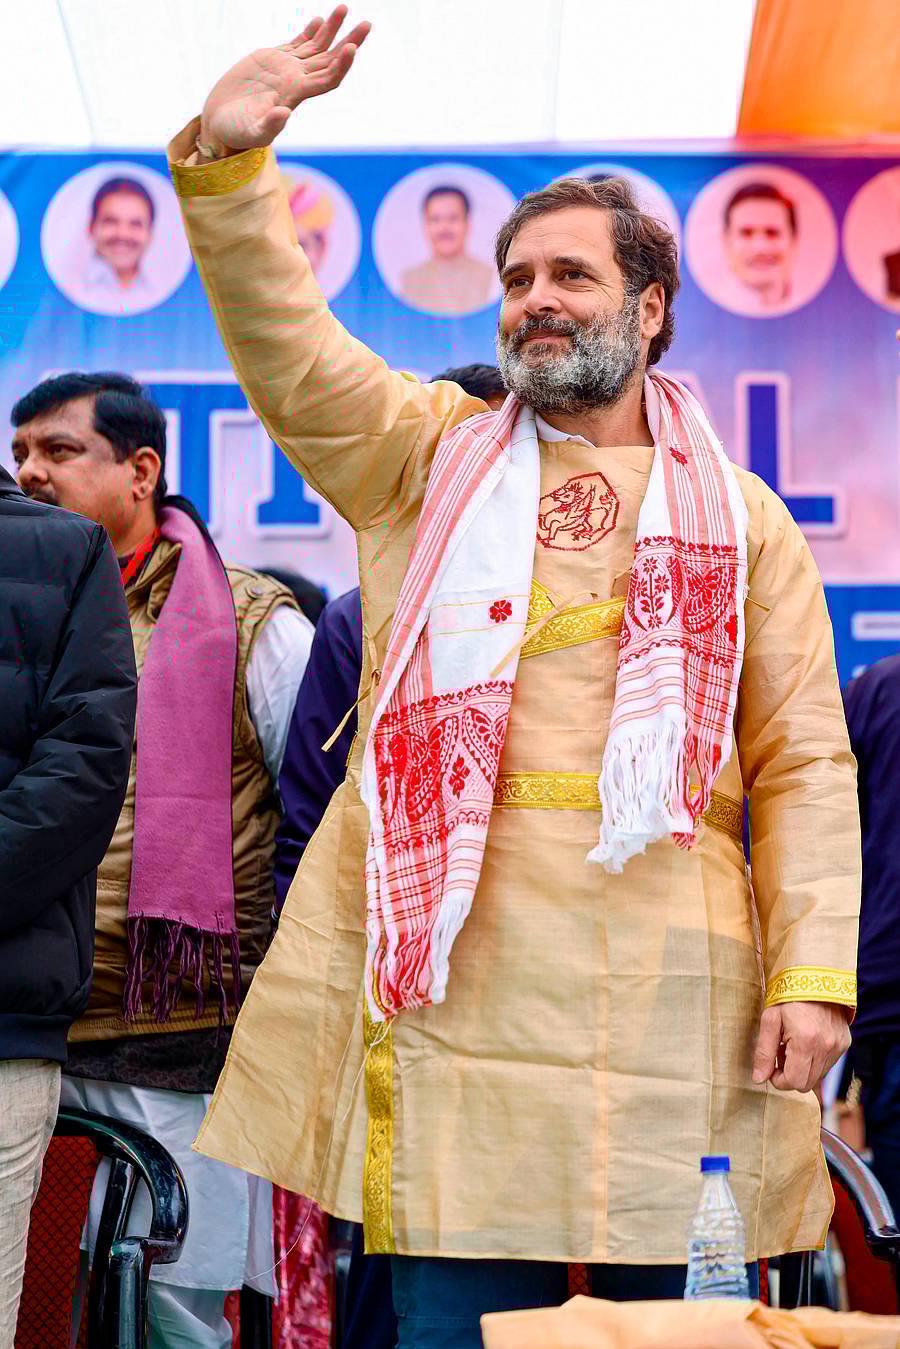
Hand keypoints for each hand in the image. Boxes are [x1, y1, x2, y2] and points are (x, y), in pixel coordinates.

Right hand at [201, 6, 370, 151]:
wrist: (221, 121)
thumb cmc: (236, 132)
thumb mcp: (252, 133)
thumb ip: (269, 126)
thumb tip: (283, 114)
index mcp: (295, 95)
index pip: (327, 79)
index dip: (341, 65)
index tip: (352, 49)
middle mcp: (296, 81)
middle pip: (331, 60)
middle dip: (349, 42)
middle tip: (367, 25)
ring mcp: (287, 69)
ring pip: (317, 47)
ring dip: (332, 29)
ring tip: (344, 8)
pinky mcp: (274, 59)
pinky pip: (298, 44)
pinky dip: (310, 32)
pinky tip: (319, 20)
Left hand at [752, 1001, 850, 1092]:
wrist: (814, 976)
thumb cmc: (788, 997)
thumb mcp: (770, 1020)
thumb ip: (764, 1052)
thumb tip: (758, 1079)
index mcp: (806, 1041)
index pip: (794, 1081)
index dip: (778, 1080)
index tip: (771, 1067)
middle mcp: (827, 1047)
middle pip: (806, 1084)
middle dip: (790, 1075)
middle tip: (781, 1054)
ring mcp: (839, 1046)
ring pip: (818, 1077)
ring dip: (803, 1069)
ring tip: (793, 1046)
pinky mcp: (845, 1043)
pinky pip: (827, 1065)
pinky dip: (814, 1061)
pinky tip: (806, 1043)